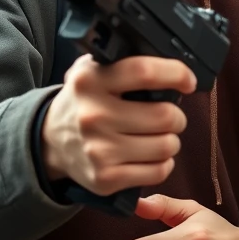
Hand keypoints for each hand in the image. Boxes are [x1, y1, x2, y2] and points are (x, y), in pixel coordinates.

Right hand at [41, 54, 195, 193]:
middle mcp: (93, 115)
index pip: (144, 72)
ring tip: (160, 135)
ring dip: (172, 140)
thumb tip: (173, 64)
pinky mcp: (105, 178)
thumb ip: (124, 60)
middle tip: (171, 116)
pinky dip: (164, 164)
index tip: (188, 81)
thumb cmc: (86, 102)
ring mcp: (98, 150)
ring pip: (166, 145)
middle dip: (177, 116)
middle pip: (164, 115)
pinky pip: (158, 172)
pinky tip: (153, 156)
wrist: (50, 142)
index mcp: (91, 81)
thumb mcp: (94, 71)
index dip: (176, 74)